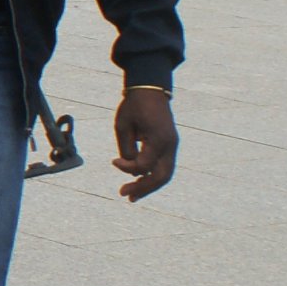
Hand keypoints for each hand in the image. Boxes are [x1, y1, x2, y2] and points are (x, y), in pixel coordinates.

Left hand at [114, 85, 176, 201]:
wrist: (150, 89)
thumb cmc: (134, 105)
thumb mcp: (123, 125)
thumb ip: (126, 148)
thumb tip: (129, 168)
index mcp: (158, 139)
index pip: (143, 165)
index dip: (126, 168)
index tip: (113, 161)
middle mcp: (170, 145)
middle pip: (161, 176)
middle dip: (142, 188)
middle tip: (125, 195)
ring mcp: (173, 145)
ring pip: (165, 174)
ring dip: (149, 186)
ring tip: (132, 196)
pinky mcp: (170, 145)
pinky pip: (164, 166)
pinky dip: (153, 176)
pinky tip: (140, 183)